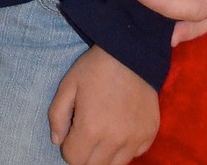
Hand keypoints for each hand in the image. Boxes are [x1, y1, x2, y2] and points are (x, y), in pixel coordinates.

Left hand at [49, 45, 158, 164]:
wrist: (131, 52)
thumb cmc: (95, 67)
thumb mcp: (68, 85)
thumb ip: (57, 115)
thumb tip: (57, 141)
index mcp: (90, 128)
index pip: (74, 159)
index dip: (69, 147)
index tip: (73, 132)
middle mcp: (114, 140)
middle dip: (85, 154)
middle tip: (87, 132)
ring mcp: (135, 140)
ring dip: (105, 155)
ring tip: (104, 131)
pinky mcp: (149, 134)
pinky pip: (134, 154)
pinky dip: (125, 148)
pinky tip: (121, 127)